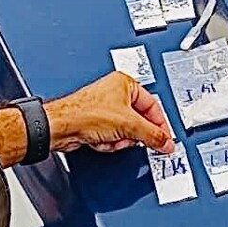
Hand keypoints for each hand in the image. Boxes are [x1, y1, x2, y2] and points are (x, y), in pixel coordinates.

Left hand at [46, 72, 174, 154]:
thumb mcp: (129, 124)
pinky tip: (100, 140)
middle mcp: (115, 93)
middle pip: (139, 121)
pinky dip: (109, 142)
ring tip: (110, 137)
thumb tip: (166, 142)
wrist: (61, 126)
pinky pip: (114, 137)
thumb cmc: (86, 113)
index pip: (153, 106)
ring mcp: (106, 109)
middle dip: (133, 134)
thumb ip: (152, 135)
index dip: (160, 125)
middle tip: (131, 138)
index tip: (166, 140)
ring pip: (126, 132)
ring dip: (119, 139)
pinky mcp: (97, 123)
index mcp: (125, 83)